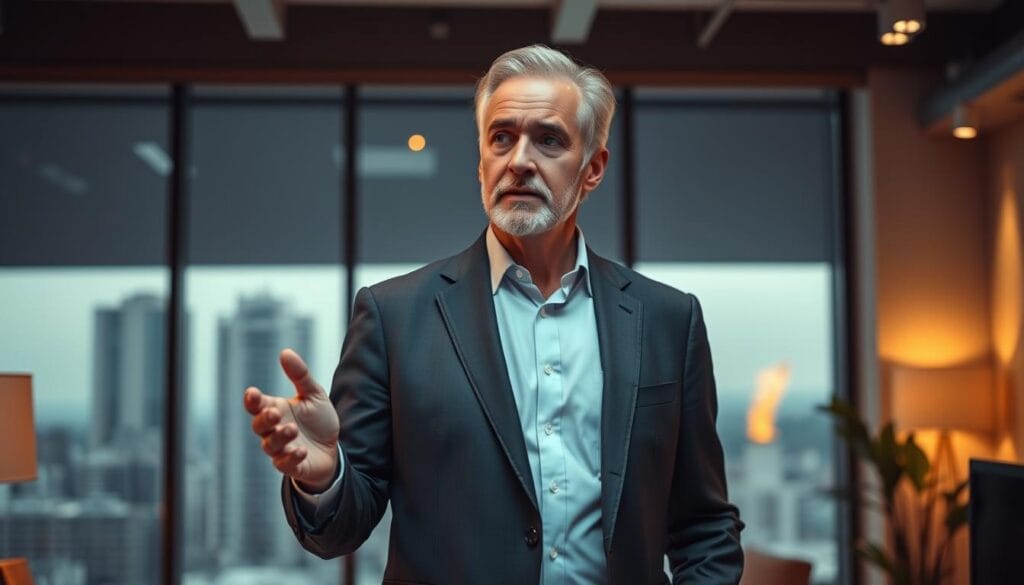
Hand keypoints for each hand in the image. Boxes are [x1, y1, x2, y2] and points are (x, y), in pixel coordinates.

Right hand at [244, 348, 340, 492]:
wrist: (332, 448)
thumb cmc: (318, 420)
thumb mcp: (313, 394)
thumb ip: (300, 375)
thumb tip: (285, 352)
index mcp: (275, 410)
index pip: (257, 405)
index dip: (252, 400)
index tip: (252, 393)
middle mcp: (273, 430)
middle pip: (259, 426)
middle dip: (264, 419)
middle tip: (275, 413)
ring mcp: (281, 449)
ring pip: (270, 445)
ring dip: (280, 437)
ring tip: (291, 429)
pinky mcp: (291, 465)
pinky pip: (285, 464)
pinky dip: (291, 458)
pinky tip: (300, 450)